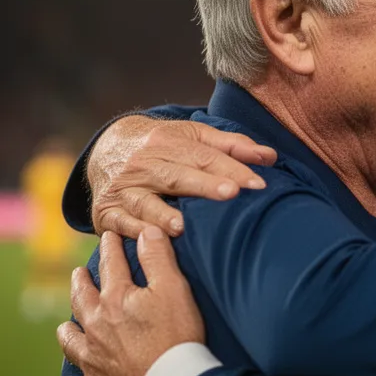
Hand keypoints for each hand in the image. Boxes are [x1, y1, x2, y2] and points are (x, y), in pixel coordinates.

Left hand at [57, 228, 204, 375]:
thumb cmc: (177, 334)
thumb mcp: (174, 288)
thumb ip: (158, 257)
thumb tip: (145, 231)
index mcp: (115, 299)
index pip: (111, 265)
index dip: (111, 247)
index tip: (109, 236)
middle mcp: (96, 327)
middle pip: (82, 300)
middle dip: (80, 283)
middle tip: (78, 274)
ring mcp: (94, 359)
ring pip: (71, 342)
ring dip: (68, 332)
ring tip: (65, 326)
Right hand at [89, 116, 276, 238]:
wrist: (107, 147)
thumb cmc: (165, 145)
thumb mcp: (194, 136)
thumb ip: (232, 146)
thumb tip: (270, 156)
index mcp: (168, 142)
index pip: (205, 156)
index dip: (232, 169)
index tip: (257, 184)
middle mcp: (144, 163)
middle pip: (178, 176)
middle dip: (205, 185)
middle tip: (231, 194)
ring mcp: (123, 188)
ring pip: (144, 201)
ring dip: (162, 214)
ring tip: (182, 226)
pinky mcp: (106, 212)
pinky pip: (120, 223)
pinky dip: (133, 232)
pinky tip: (151, 240)